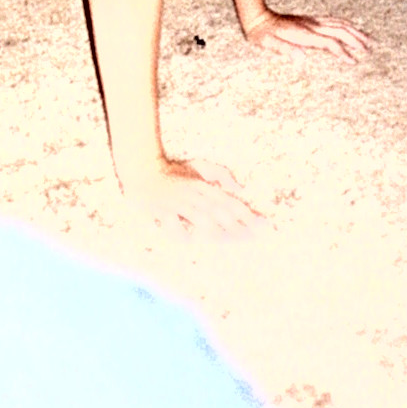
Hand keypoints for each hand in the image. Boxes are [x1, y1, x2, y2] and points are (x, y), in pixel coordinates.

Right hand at [124, 155, 263, 238]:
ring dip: (218, 232)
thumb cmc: (173, 171)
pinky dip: (182, 233)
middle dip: (239, 226)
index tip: (264, 225)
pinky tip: (190, 239)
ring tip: (231, 241)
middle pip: (220, 213)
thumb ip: (221, 174)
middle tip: (254, 237)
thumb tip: (240, 188)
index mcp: (203, 186)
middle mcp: (193, 195)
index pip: (230, 202)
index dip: (248, 214)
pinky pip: (174, 226)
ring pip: (201, 220)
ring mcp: (177, 204)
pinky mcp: (162, 211)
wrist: (142, 171)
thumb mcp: (199, 166)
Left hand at [243, 10, 370, 62]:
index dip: (342, 52)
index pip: (329, 43)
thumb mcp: (269, 44)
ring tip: (368, 40)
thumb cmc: (262, 34)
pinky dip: (345, 24)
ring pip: (339, 24)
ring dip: (354, 31)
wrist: (257, 17)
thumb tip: (302, 58)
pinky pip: (333, 20)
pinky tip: (351, 28)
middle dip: (355, 41)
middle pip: (339, 31)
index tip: (353, 61)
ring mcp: (312, 21)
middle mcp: (311, 26)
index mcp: (304, 34)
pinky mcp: (310, 20)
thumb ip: (286, 50)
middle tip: (369, 51)